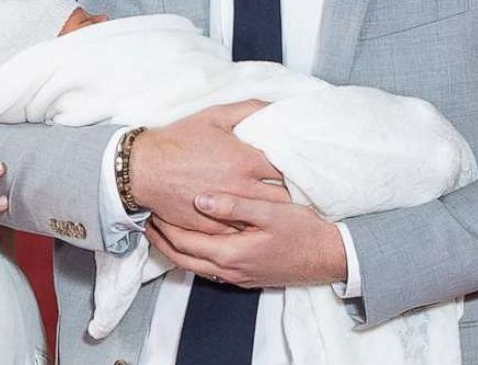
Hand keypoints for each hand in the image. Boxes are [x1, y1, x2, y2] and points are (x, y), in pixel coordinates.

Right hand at [130, 101, 286, 233]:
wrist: (143, 169)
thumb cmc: (178, 140)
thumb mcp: (214, 116)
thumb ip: (248, 109)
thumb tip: (275, 106)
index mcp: (245, 161)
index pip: (288, 170)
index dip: (297, 169)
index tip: (301, 168)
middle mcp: (240, 188)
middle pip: (282, 199)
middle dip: (290, 194)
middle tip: (295, 190)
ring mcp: (227, 211)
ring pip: (263, 218)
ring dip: (272, 213)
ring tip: (279, 209)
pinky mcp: (213, 227)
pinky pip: (241, 232)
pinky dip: (249, 226)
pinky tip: (253, 221)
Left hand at [146, 193, 347, 288]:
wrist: (329, 258)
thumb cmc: (303, 232)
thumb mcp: (270, 212)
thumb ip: (234, 205)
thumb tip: (200, 200)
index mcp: (230, 253)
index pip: (184, 242)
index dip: (165, 226)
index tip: (152, 208)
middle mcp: (229, 270)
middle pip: (182, 259)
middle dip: (162, 240)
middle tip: (148, 219)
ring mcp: (237, 276)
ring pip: (194, 266)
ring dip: (176, 249)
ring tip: (164, 228)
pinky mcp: (245, 276)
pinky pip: (209, 268)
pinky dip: (194, 254)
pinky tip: (195, 239)